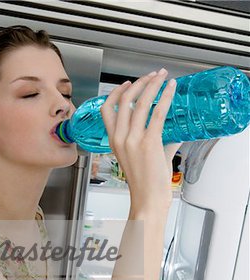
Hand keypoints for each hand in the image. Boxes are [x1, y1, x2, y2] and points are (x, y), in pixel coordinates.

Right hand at [101, 69, 181, 213]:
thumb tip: (175, 132)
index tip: (128, 83)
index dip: (116, 92)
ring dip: (152, 85)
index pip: (107, 109)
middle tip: (151, 75)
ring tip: (162, 77)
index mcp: (114, 141)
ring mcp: (133, 139)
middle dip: (139, 82)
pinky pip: (157, 112)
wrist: (148, 200)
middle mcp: (120, 138)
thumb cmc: (145, 185)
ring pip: (140, 102)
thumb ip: (159, 142)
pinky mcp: (149, 141)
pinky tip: (171, 89)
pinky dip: (165, 96)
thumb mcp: (143, 159)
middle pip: (124, 100)